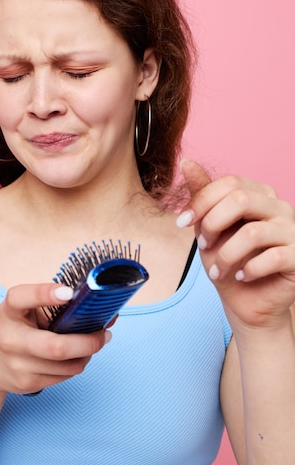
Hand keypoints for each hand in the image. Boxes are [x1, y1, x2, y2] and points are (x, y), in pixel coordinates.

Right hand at [0, 283, 110, 394]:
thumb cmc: (10, 327)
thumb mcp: (21, 309)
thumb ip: (51, 303)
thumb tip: (98, 308)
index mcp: (8, 311)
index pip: (21, 298)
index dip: (45, 293)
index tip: (68, 293)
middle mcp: (10, 339)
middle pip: (56, 347)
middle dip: (88, 342)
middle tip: (104, 333)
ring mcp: (17, 366)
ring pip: (67, 366)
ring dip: (87, 354)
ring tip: (93, 342)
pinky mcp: (26, 384)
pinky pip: (63, 377)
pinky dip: (75, 365)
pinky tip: (76, 355)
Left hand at [176, 160, 294, 330]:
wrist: (247, 301)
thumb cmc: (228, 260)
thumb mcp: (208, 227)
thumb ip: (202, 196)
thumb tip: (187, 163)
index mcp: (259, 194)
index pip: (229, 183)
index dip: (201, 201)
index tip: (181, 223)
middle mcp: (279, 207)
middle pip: (241, 200)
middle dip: (212, 224)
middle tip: (203, 246)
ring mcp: (292, 231)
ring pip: (252, 233)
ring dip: (226, 256)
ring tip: (217, 271)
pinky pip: (271, 258)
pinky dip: (249, 270)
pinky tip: (243, 276)